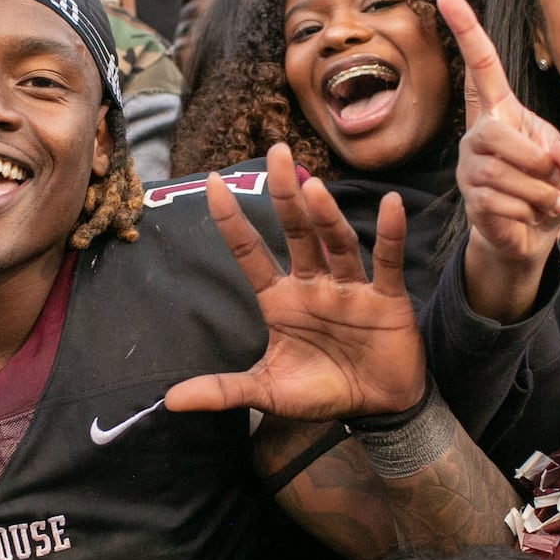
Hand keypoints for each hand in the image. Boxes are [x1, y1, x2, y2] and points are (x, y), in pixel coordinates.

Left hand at [165, 144, 426, 420]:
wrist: (376, 408)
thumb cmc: (321, 390)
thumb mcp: (266, 392)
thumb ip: (222, 390)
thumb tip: (170, 401)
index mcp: (280, 300)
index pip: (250, 252)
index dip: (231, 220)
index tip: (214, 182)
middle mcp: (313, 284)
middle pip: (295, 231)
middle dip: (284, 194)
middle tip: (276, 151)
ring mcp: (350, 287)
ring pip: (335, 243)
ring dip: (325, 216)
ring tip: (313, 187)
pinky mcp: (386, 298)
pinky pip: (386, 261)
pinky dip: (389, 234)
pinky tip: (389, 205)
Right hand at [438, 0, 559, 321]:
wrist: (535, 236)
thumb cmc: (553, 191)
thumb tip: (557, 158)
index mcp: (502, 112)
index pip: (480, 65)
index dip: (466, 31)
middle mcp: (477, 134)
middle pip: (496, 135)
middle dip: (536, 161)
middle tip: (555, 177)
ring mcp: (470, 168)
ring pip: (505, 174)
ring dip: (541, 192)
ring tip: (547, 200)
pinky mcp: (470, 199)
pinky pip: (504, 202)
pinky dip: (531, 212)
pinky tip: (530, 215)